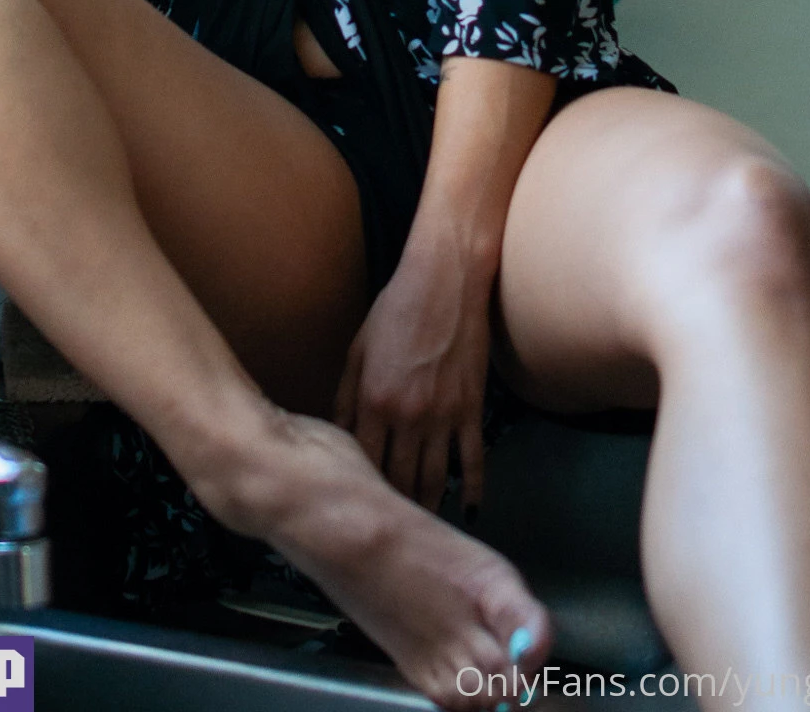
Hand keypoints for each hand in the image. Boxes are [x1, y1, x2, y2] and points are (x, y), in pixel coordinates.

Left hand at [334, 225, 492, 515]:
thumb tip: (336, 437)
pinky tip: (469, 510)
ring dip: (428, 507)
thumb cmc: (396, 309)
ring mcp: (444, 416)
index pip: (364, 463)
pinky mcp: (472, 410)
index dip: (362, 489)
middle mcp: (408, 416)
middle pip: (400, 480)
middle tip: (389, 528)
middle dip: (394, 507)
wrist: (446, 281)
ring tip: (422, 528)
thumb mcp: (359, 349)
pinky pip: (473, 460)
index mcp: (374, 401)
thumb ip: (346, 397)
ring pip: (434, 479)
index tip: (358, 506)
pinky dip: (472, 489)